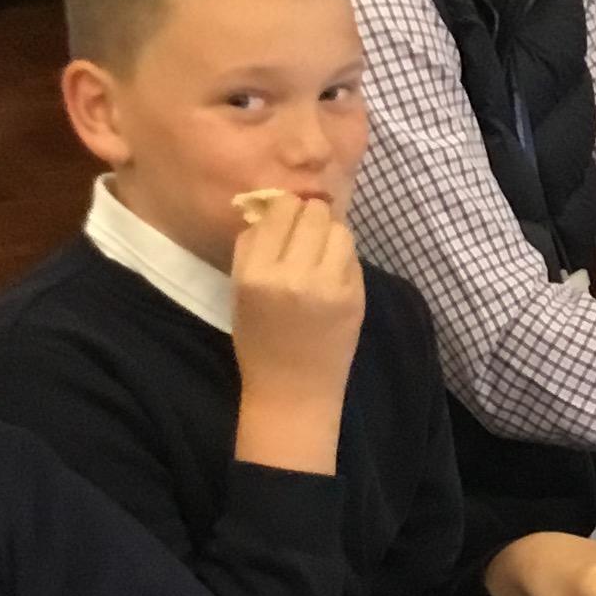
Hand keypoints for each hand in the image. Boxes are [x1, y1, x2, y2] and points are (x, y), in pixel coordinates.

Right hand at [229, 194, 363, 474]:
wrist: (293, 390)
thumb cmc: (259, 341)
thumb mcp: (239, 290)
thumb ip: (251, 245)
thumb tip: (269, 205)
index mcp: (257, 274)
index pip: (282, 209)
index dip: (285, 208)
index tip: (285, 220)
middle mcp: (294, 275)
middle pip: (315, 213)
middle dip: (310, 218)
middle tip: (305, 235)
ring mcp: (330, 286)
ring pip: (340, 229)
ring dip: (330, 234)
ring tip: (319, 254)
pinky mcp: (356, 297)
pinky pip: (352, 256)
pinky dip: (342, 257)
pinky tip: (331, 275)